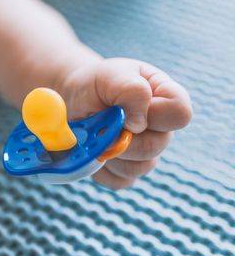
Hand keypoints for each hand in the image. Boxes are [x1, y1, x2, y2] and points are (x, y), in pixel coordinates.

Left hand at [59, 56, 191, 188]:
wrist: (74, 100)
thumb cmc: (96, 84)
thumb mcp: (111, 74)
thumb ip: (131, 90)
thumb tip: (139, 124)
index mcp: (164, 98)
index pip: (180, 114)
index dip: (153, 114)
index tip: (124, 106)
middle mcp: (160, 128)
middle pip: (156, 146)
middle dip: (122, 134)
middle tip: (100, 120)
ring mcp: (145, 153)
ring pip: (139, 168)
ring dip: (110, 151)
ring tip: (95, 132)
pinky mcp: (126, 172)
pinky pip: (120, 181)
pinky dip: (101, 168)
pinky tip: (93, 148)